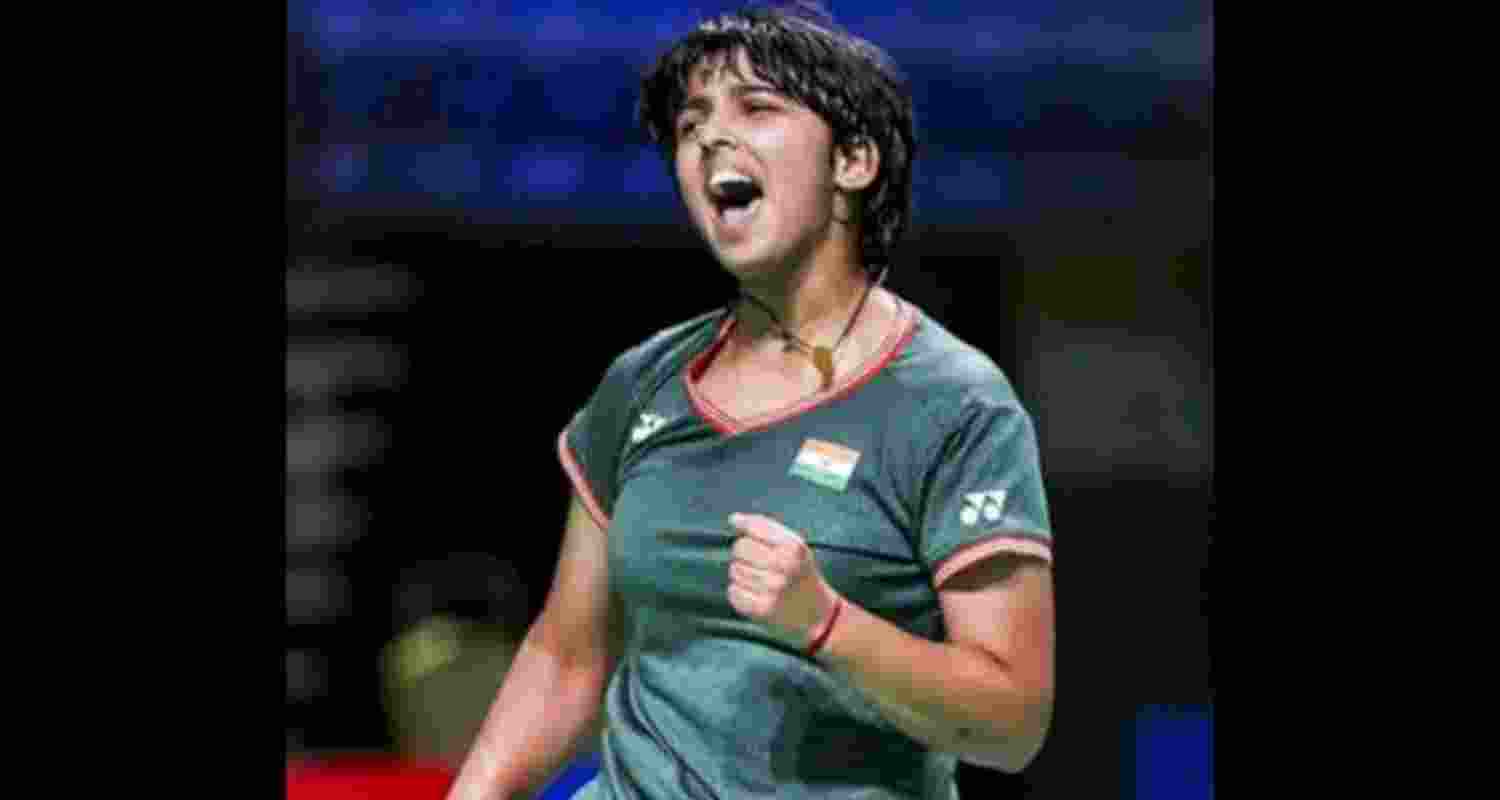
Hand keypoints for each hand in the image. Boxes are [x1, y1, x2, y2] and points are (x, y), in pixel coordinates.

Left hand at [726, 513, 840, 648]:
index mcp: (793, 547)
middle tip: (760, 565)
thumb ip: (763, 526)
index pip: (751, 530)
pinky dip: (740, 593)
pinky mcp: (762, 610)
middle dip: (744, 555)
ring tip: (761, 581)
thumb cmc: (801, 573)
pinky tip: (756, 594)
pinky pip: (733, 592)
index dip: (748, 535)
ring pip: (734, 570)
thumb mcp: (793, 544)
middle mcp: (784, 567)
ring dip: (743, 575)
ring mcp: (772, 590)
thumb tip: (733, 519)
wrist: (818, 615)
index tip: (757, 544)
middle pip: (738, 549)